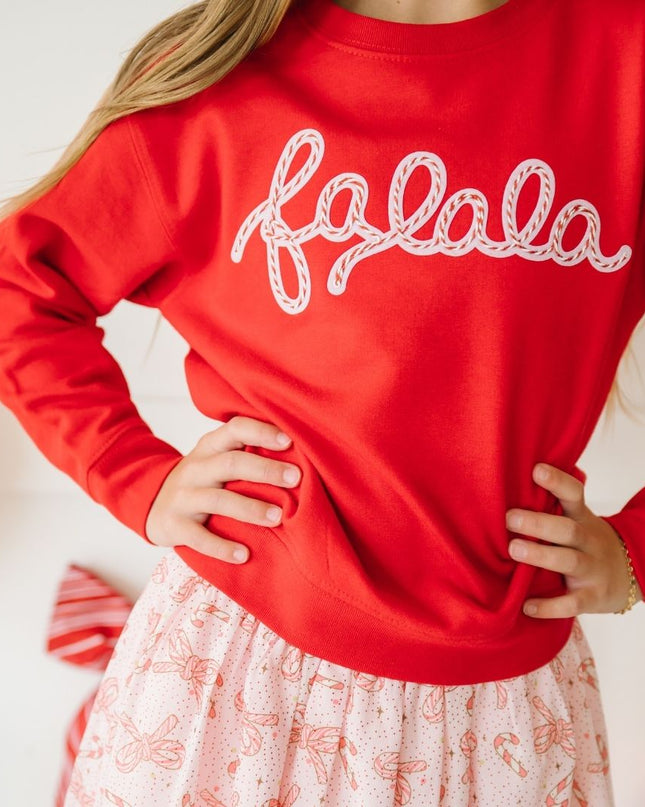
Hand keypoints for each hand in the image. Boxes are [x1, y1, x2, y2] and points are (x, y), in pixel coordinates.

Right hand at [144, 415, 300, 563]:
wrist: (151, 502)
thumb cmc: (202, 480)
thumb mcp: (216, 459)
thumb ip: (247, 454)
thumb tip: (300, 457)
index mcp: (210, 446)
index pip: (235, 429)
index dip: (261, 432)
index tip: (289, 441)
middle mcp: (196, 467)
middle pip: (231, 463)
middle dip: (265, 470)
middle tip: (296, 478)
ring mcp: (183, 496)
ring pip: (218, 500)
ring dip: (250, 509)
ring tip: (278, 517)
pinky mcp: (173, 525)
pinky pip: (198, 537)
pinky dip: (222, 547)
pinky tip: (244, 555)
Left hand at [506, 462, 642, 617]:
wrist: (631, 574)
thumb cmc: (586, 542)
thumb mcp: (576, 520)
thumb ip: (550, 507)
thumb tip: (505, 486)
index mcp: (581, 518)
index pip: (574, 494)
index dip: (557, 482)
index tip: (536, 470)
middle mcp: (589, 541)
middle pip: (568, 529)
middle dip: (539, 523)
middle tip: (510, 518)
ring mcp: (593, 569)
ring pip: (570, 560)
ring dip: (541, 556)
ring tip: (514, 549)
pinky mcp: (594, 597)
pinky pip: (572, 603)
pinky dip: (550, 606)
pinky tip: (527, 606)